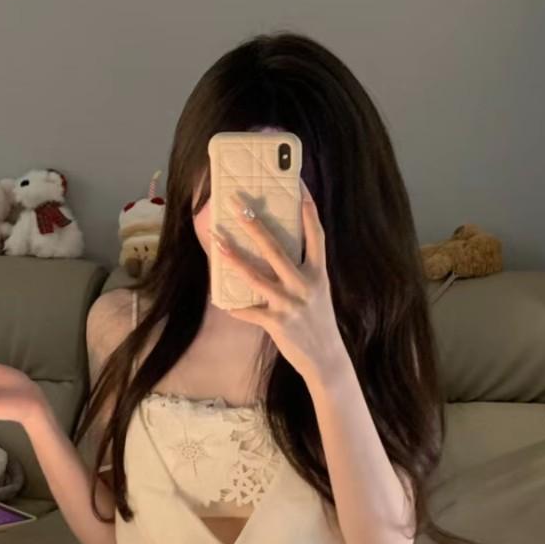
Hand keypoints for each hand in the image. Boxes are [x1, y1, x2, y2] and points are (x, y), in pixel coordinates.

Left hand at [211, 184, 347, 383]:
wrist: (327, 359)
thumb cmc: (317, 320)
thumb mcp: (317, 290)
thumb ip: (301, 270)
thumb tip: (272, 248)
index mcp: (318, 273)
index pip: (315, 234)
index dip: (308, 209)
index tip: (298, 184)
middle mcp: (305, 285)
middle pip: (276, 249)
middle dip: (254, 225)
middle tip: (237, 204)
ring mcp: (290, 304)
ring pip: (257, 277)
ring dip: (234, 258)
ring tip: (218, 242)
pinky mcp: (277, 324)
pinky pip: (249, 312)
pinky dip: (234, 306)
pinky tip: (219, 299)